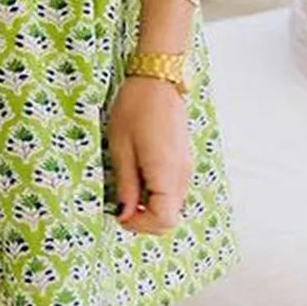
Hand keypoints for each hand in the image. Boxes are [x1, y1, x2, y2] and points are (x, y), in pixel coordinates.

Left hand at [105, 74, 193, 234]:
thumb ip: (126, 185)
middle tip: (121, 205)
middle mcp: (182, 175)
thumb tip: (125, 215)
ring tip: (128, 185)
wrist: (157, 79)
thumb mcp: (121, 148)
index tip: (121, 215)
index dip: (141, 225)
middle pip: (171, 218)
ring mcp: (186, 167)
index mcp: (167, 173)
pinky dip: (156, 192)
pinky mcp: (183, 160)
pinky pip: (172, 189)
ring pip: (172, 204)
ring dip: (150, 206)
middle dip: (145, 220)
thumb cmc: (135, 108)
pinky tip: (139, 173)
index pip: (165, 221)